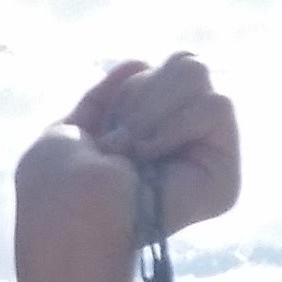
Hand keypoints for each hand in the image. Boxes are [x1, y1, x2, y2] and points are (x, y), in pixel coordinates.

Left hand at [18, 53, 240, 253]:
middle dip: (143, 96)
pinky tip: (155, 159)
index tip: (104, 133)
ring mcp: (205, 161)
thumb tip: (140, 64)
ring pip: (199, 75)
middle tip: (123, 143)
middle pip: (187, 62)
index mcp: (146, 140)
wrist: (71, 220)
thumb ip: (105, 99)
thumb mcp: (70, 129)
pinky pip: (217, 107)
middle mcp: (182, 146)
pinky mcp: (224, 177)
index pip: (157, 70)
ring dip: (153, 110)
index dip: (129, 91)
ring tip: (137, 153)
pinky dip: (176, 126)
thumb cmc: (57, 186)